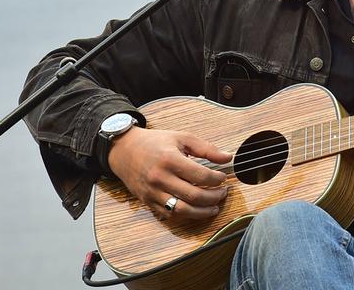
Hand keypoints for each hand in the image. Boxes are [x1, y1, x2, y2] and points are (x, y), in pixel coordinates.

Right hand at [107, 127, 231, 219]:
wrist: (124, 150)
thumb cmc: (155, 142)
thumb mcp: (182, 138)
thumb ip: (207, 148)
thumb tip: (228, 157)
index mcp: (170, 159)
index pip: (200, 175)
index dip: (216, 179)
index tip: (223, 178)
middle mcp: (160, 178)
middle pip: (193, 196)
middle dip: (214, 197)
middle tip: (223, 193)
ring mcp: (153, 193)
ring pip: (182, 210)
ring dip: (202, 212)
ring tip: (214, 207)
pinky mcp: (147, 202)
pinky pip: (169, 215)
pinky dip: (185, 215)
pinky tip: (195, 209)